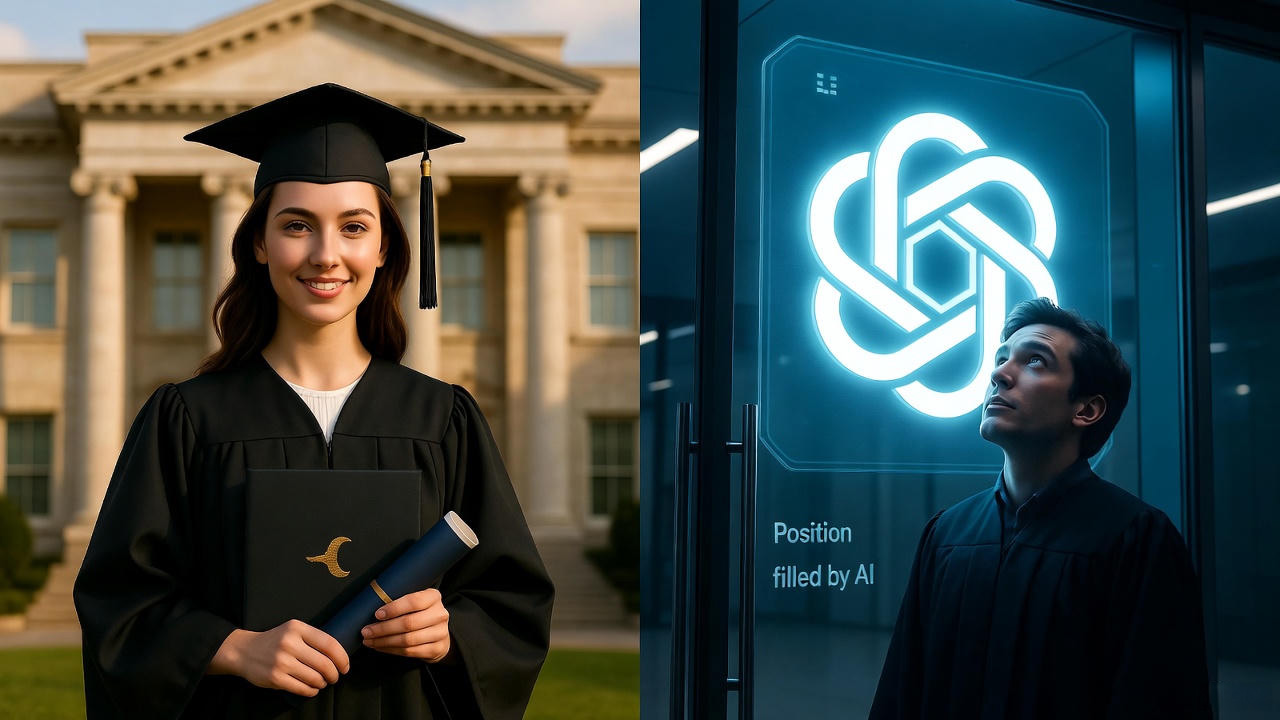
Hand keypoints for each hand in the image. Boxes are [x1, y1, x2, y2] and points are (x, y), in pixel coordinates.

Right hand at [207, 620, 349, 696]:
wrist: (244, 651)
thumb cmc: (274, 641)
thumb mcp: (292, 630)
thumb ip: (312, 638)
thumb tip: (338, 655)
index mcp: (297, 628)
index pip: (329, 644)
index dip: (342, 658)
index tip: (345, 666)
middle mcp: (290, 643)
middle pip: (324, 663)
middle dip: (334, 674)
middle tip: (335, 677)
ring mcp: (281, 661)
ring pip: (315, 678)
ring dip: (322, 683)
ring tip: (321, 682)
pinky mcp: (275, 678)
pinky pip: (302, 688)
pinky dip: (311, 691)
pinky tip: (312, 688)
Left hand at [361, 588, 451, 661]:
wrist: (438, 633)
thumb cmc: (419, 613)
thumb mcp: (415, 602)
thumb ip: (399, 600)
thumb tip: (371, 604)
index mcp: (433, 597)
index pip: (414, 601)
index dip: (394, 608)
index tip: (376, 614)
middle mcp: (440, 614)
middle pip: (409, 623)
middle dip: (383, 628)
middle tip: (366, 631)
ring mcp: (440, 633)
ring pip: (408, 640)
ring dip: (384, 641)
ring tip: (369, 641)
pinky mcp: (437, 648)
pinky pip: (410, 651)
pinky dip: (391, 650)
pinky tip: (380, 647)